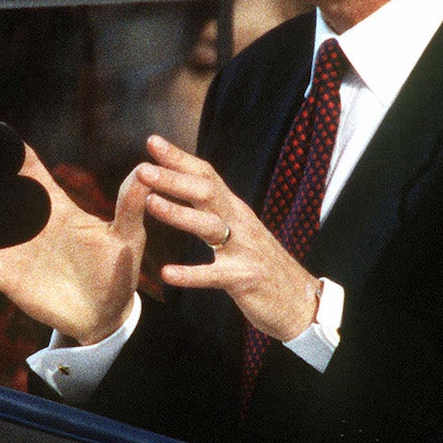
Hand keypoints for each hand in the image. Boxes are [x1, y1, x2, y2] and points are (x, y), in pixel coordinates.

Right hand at [0, 143, 145, 343]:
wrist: (105, 314)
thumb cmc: (119, 271)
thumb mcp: (129, 238)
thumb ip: (131, 206)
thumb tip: (145, 171)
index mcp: (58, 208)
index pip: (32, 172)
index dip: (16, 154)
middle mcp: (31, 224)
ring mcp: (17, 250)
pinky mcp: (9, 277)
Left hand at [141, 135, 319, 340]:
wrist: (300, 301)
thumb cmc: (264, 266)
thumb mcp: (242, 232)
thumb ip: (219, 213)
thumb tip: (192, 191)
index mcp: (236, 211)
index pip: (207, 176)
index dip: (180, 158)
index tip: (153, 141)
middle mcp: (241, 224)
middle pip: (206, 192)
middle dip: (173, 179)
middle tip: (142, 169)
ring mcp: (244, 250)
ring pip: (209, 225)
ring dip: (178, 213)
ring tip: (150, 203)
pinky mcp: (244, 279)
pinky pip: (213, 275)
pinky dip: (190, 274)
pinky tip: (167, 273)